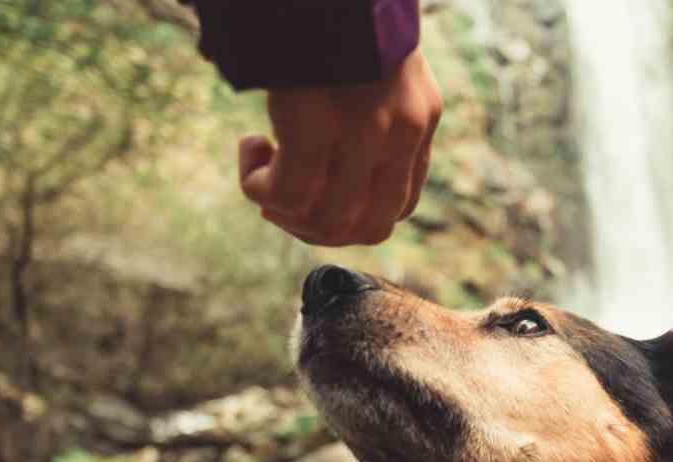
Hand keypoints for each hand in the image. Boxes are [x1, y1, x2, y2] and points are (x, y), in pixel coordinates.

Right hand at [238, 47, 441, 245]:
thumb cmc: (333, 11)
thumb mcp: (372, 63)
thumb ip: (367, 111)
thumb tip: (314, 160)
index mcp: (421, 117)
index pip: (400, 204)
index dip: (351, 216)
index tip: (313, 191)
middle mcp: (403, 129)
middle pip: (370, 226)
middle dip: (316, 228)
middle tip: (278, 199)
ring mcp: (366, 128)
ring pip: (330, 219)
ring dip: (285, 210)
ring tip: (261, 170)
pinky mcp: (318, 121)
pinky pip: (290, 193)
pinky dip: (261, 187)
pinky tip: (251, 149)